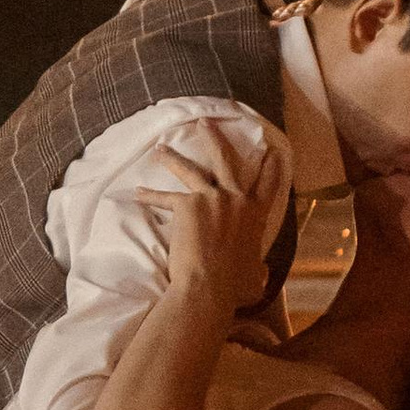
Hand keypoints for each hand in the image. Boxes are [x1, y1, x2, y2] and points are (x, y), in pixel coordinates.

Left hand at [150, 128, 276, 311]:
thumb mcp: (256, 277)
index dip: (272, 166)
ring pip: (190, 170)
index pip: (269, 184)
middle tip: (205, 122)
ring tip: (160, 148)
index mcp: (256, 215)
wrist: (209, 286)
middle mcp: (236, 199)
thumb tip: (262, 273)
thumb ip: (259, 268)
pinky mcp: (187, 206)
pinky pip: (165, 198)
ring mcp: (211, 198)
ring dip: (173, 157)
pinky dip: (150, 196)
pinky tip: (137, 193)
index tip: (272, 150)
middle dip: (214, 138)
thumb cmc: (234, 287)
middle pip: (226, 160)